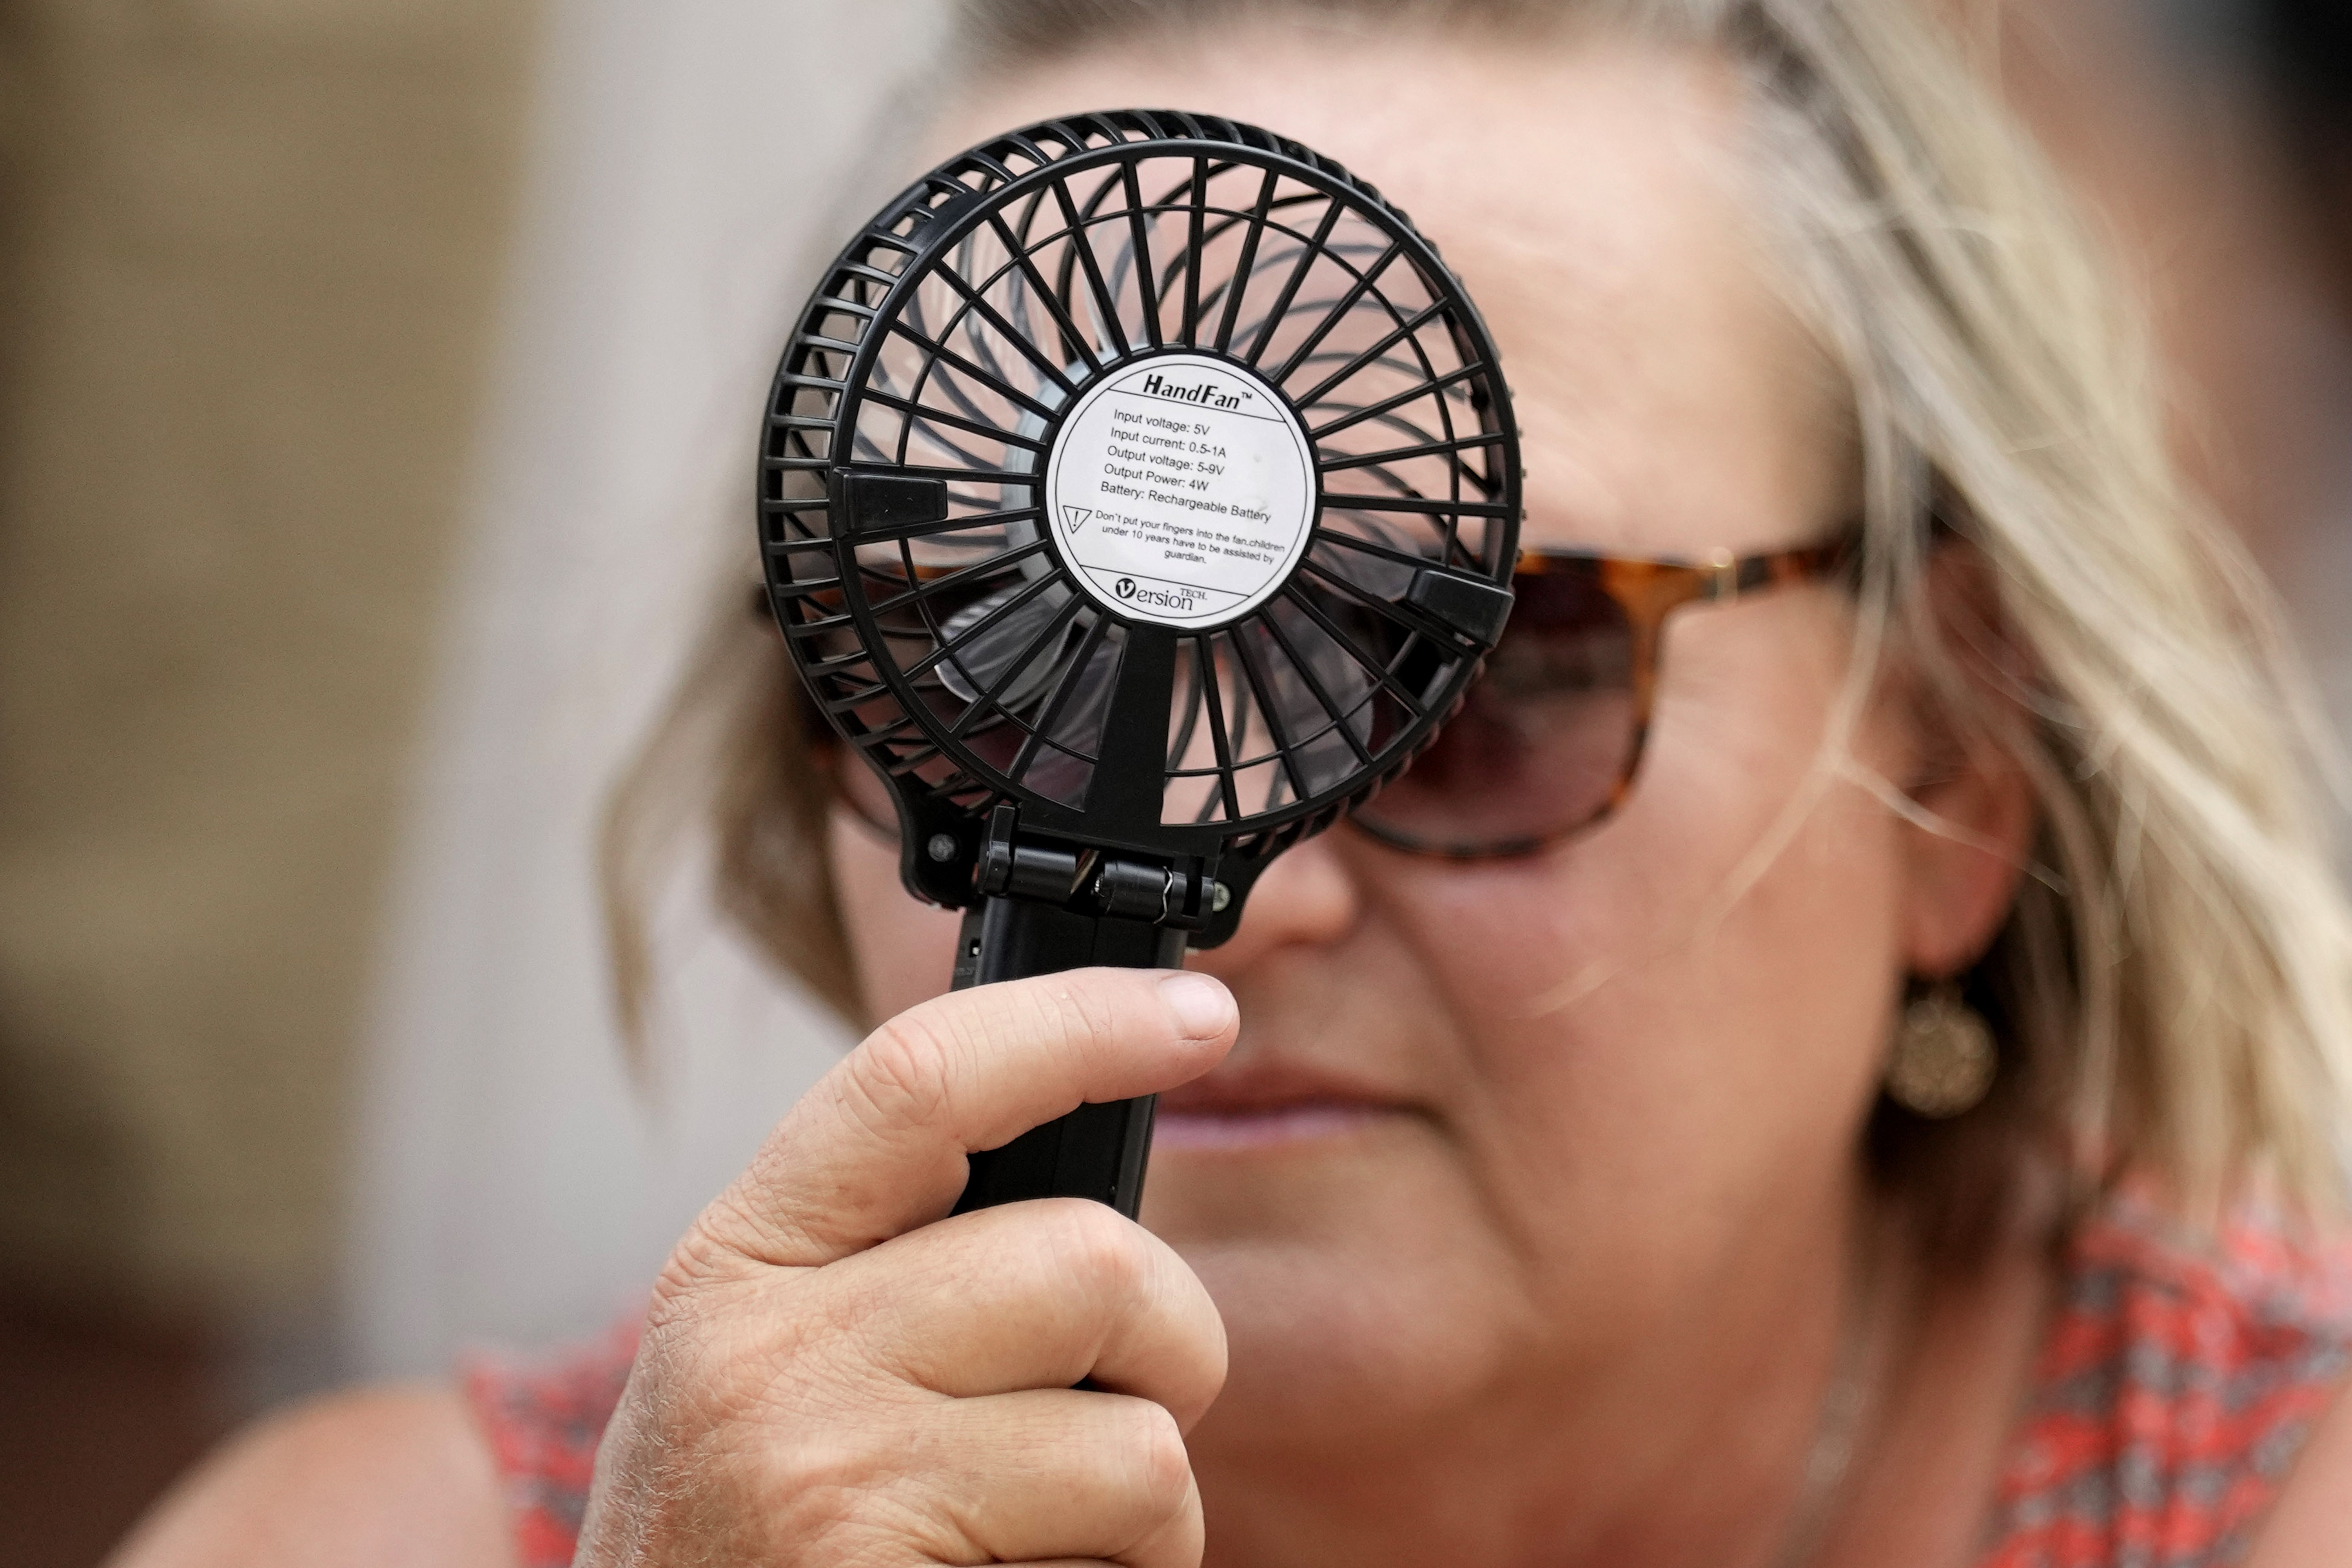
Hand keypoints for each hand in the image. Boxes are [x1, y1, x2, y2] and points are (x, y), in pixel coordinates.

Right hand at [573, 967, 1238, 1567]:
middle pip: (1090, 1258)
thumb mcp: (776, 1378)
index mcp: (737, 1265)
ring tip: (1049, 1542)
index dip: (1081, 1024)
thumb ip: (902, 1276)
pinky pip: (1123, 1548)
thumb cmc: (750, 1556)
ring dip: (1146, 1505)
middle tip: (1119, 1416)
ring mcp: (819, 1467)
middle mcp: (761, 1350)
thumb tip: (1099, 1217)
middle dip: (1170, 1346)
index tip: (1197, 1013)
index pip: (919, 1078)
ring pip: (1139, 1430)